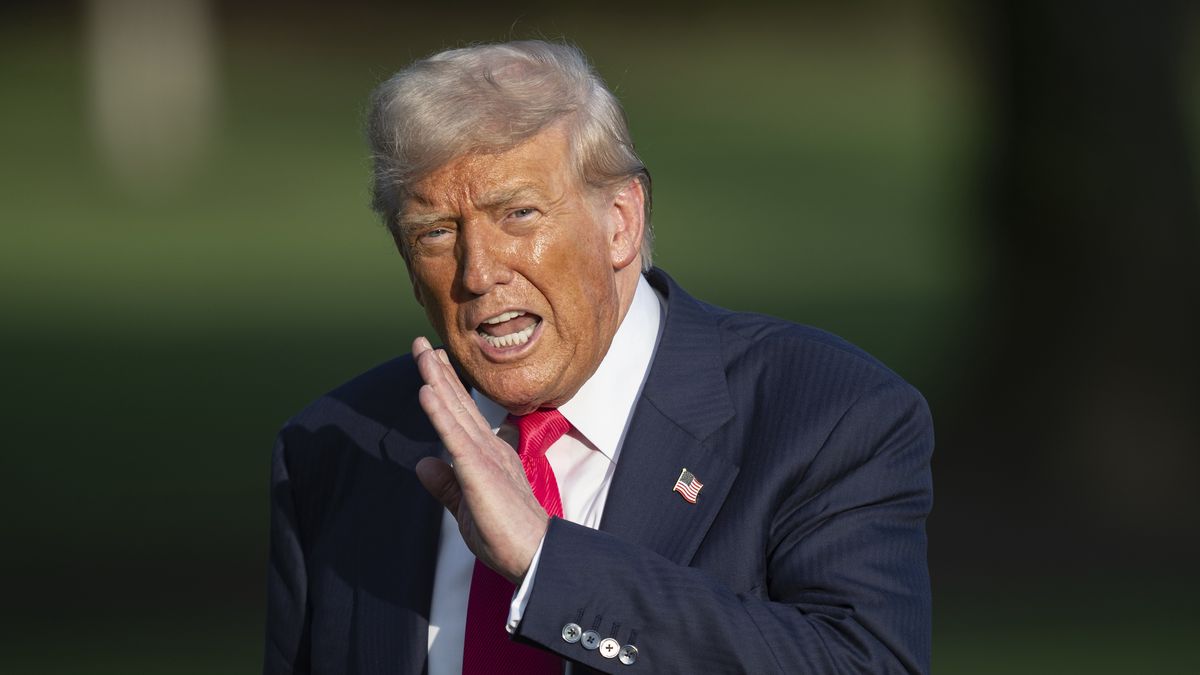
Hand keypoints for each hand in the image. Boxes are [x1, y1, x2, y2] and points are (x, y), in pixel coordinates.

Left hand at [411, 336, 548, 583]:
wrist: (533, 554)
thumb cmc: (505, 536)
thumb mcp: (465, 507)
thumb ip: (446, 484)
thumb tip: (423, 462)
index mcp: (487, 456)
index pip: (460, 416)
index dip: (445, 388)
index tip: (432, 363)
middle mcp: (488, 448)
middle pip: (457, 403)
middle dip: (438, 371)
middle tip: (422, 342)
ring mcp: (484, 455)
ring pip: (455, 410)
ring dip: (437, 379)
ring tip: (423, 352)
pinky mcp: (478, 469)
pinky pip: (455, 435)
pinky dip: (439, 411)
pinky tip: (427, 389)